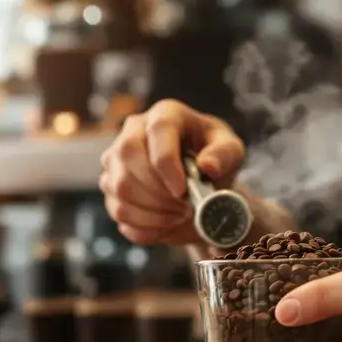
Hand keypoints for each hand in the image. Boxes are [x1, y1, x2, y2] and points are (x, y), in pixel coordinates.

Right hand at [99, 100, 245, 244]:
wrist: (201, 186)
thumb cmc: (215, 161)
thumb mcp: (231, 153)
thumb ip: (225, 155)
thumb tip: (207, 166)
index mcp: (167, 114)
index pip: (157, 130)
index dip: (167, 163)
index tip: (182, 191)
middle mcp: (134, 131)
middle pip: (128, 156)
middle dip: (157, 190)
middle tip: (184, 207)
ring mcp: (116, 159)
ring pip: (119, 187)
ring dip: (153, 212)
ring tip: (180, 215)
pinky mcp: (110, 186)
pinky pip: (119, 211)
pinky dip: (146, 226)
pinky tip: (166, 224)